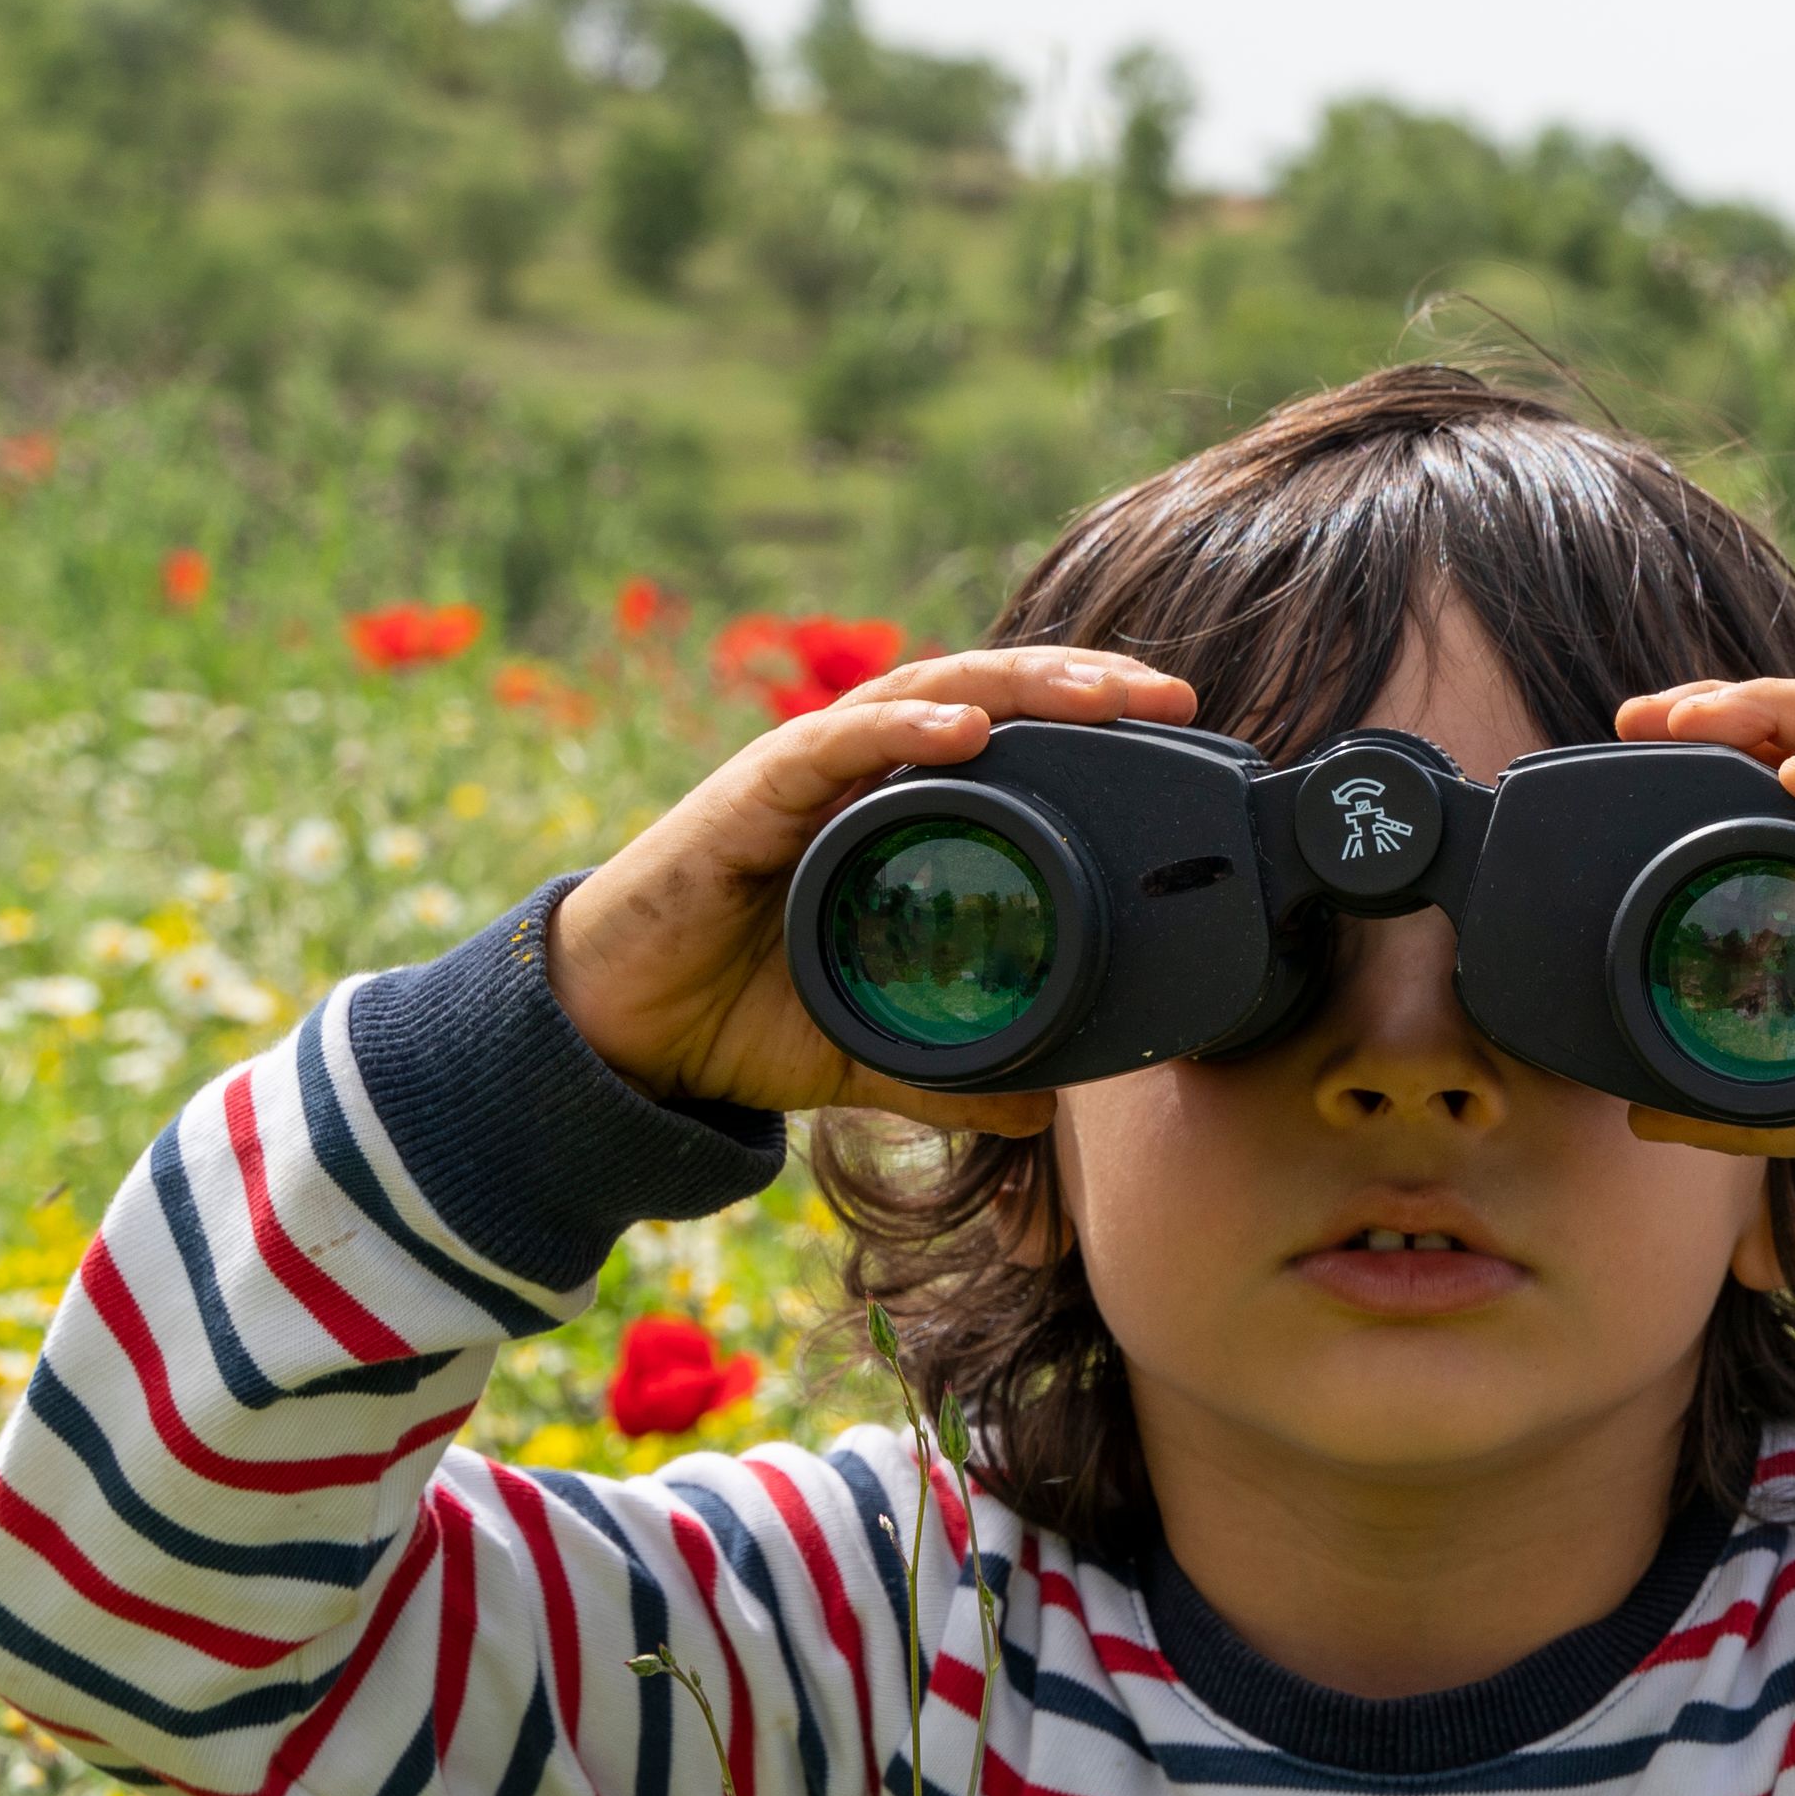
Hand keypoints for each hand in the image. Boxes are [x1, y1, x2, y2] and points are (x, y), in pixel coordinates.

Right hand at [545, 648, 1200, 1133]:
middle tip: (1170, 696)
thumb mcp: (869, 1049)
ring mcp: (799, 779)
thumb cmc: (733, 1017)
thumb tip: (1045, 1111)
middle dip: (1078, 684)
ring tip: (1098, 691)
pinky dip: (904, 729)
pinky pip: (832, 748)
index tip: (1173, 730)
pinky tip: (968, 728)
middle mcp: (853, 777)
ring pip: (921, 696)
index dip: (1085, 726)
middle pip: (982, 695)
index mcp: (891, 813)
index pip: (1004, 740)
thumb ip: (952, 1069)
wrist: (620, 1035)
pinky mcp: (745, 801)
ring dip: (1015, 686)